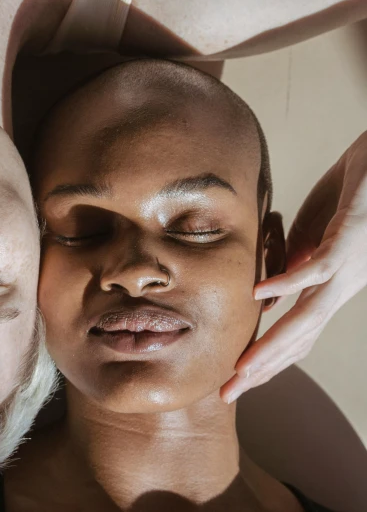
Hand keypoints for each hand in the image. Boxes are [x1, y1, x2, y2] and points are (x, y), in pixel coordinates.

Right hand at [221, 131, 366, 402]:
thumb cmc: (357, 188)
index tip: (237, 379)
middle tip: (228, 394)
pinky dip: (287, 285)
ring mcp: (348, 268)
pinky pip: (316, 269)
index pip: (298, 334)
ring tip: (242, 368)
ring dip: (274, 346)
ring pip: (308, 318)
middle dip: (262, 370)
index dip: (269, 360)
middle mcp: (341, 286)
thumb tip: (272, 290)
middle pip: (299, 339)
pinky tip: (258, 296)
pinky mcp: (349, 242)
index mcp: (331, 285)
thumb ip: (295, 257)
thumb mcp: (315, 228)